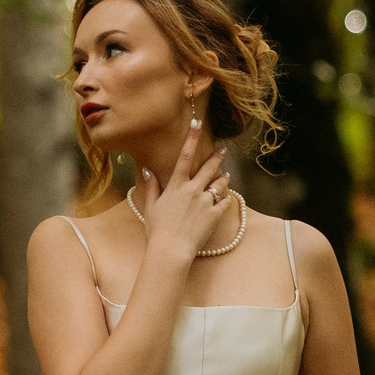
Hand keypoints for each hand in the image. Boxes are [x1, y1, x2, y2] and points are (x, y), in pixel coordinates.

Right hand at [133, 115, 232, 257]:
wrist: (171, 250)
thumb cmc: (158, 230)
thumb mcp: (151, 207)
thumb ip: (152, 187)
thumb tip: (148, 170)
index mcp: (176, 186)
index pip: (184, 156)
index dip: (192, 138)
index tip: (197, 124)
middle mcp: (192, 190)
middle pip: (209, 167)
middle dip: (217, 156)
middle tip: (223, 149)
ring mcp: (206, 202)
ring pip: (221, 183)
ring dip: (224, 178)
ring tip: (226, 176)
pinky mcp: (215, 215)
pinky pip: (226, 201)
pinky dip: (227, 197)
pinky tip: (226, 196)